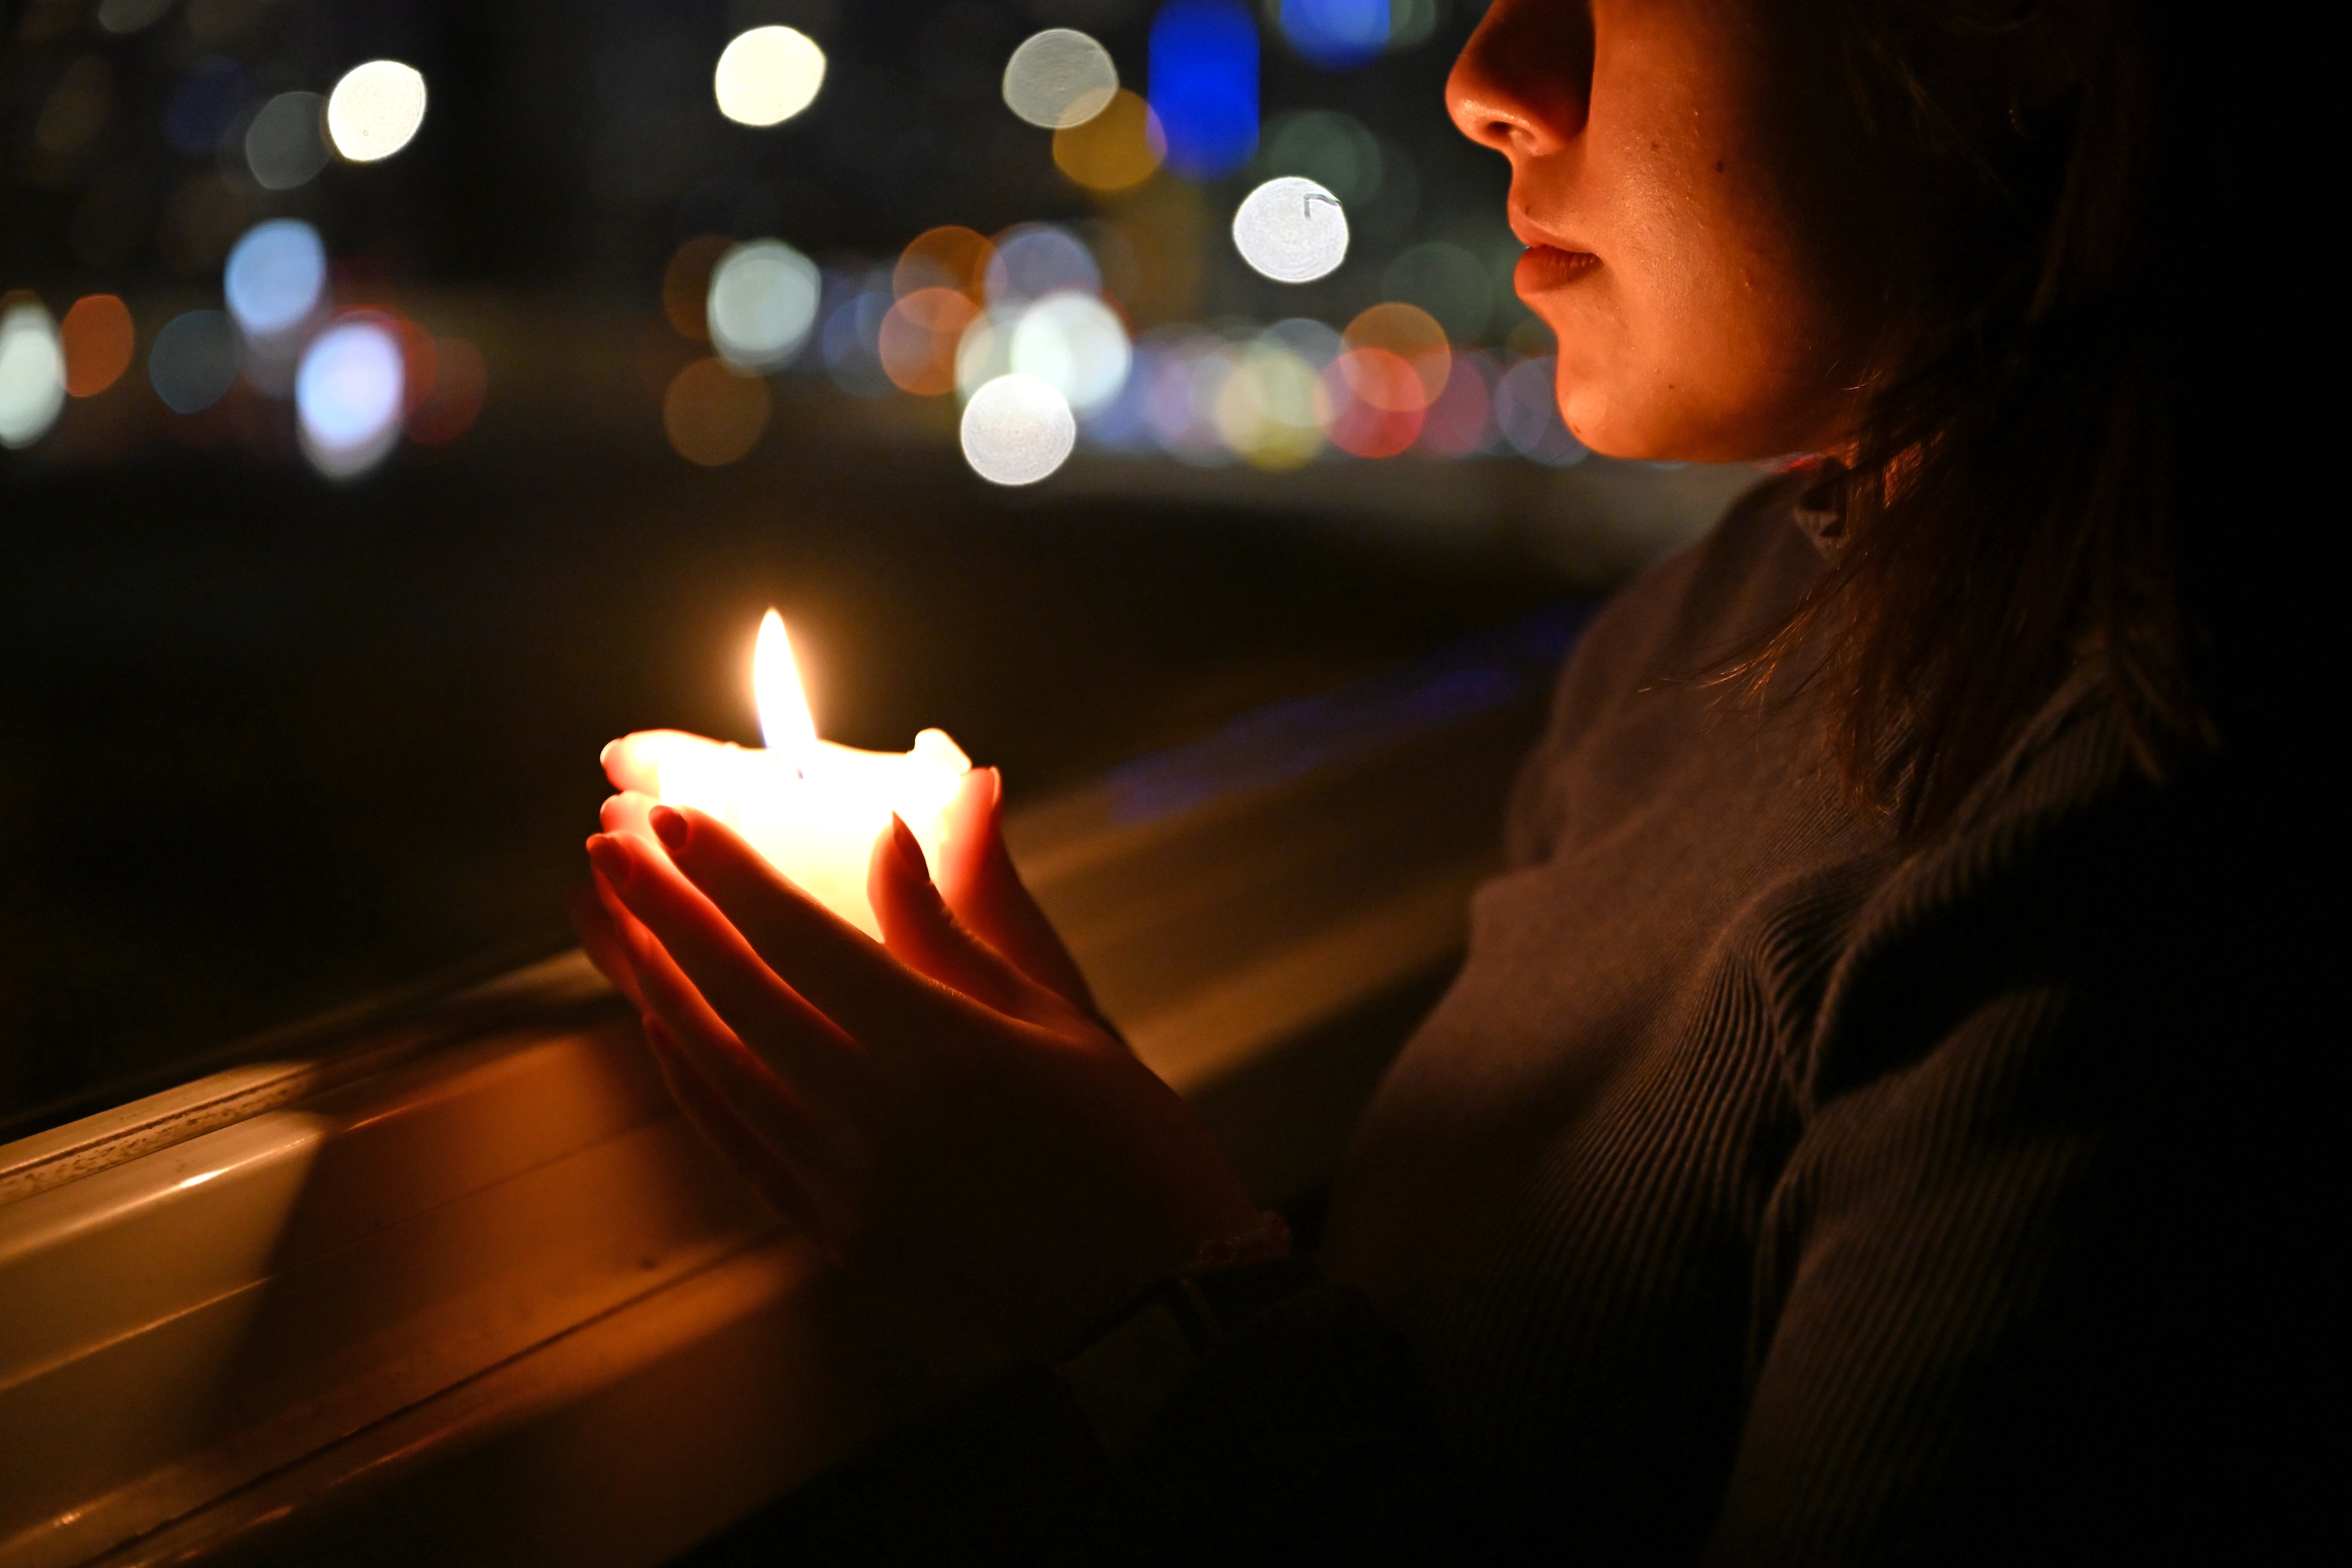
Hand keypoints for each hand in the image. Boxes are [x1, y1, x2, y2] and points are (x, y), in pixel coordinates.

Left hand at [570, 769, 1263, 1360]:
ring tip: (606, 923)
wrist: (1155, 1298)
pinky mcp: (839, 1237)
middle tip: (605, 849)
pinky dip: (691, 1082)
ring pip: (717, 1067)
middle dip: (662, 912)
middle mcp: (874, 1115)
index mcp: (939, 1047)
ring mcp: (846, 1185)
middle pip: (736, 994)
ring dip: (651, 987)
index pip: (799, 938)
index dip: (725, 873)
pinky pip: (739, 1146)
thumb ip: (970, 922)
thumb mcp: (1065, 1017)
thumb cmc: (1129, 1146)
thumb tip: (919, 820)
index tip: (668, 819)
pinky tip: (657, 1031)